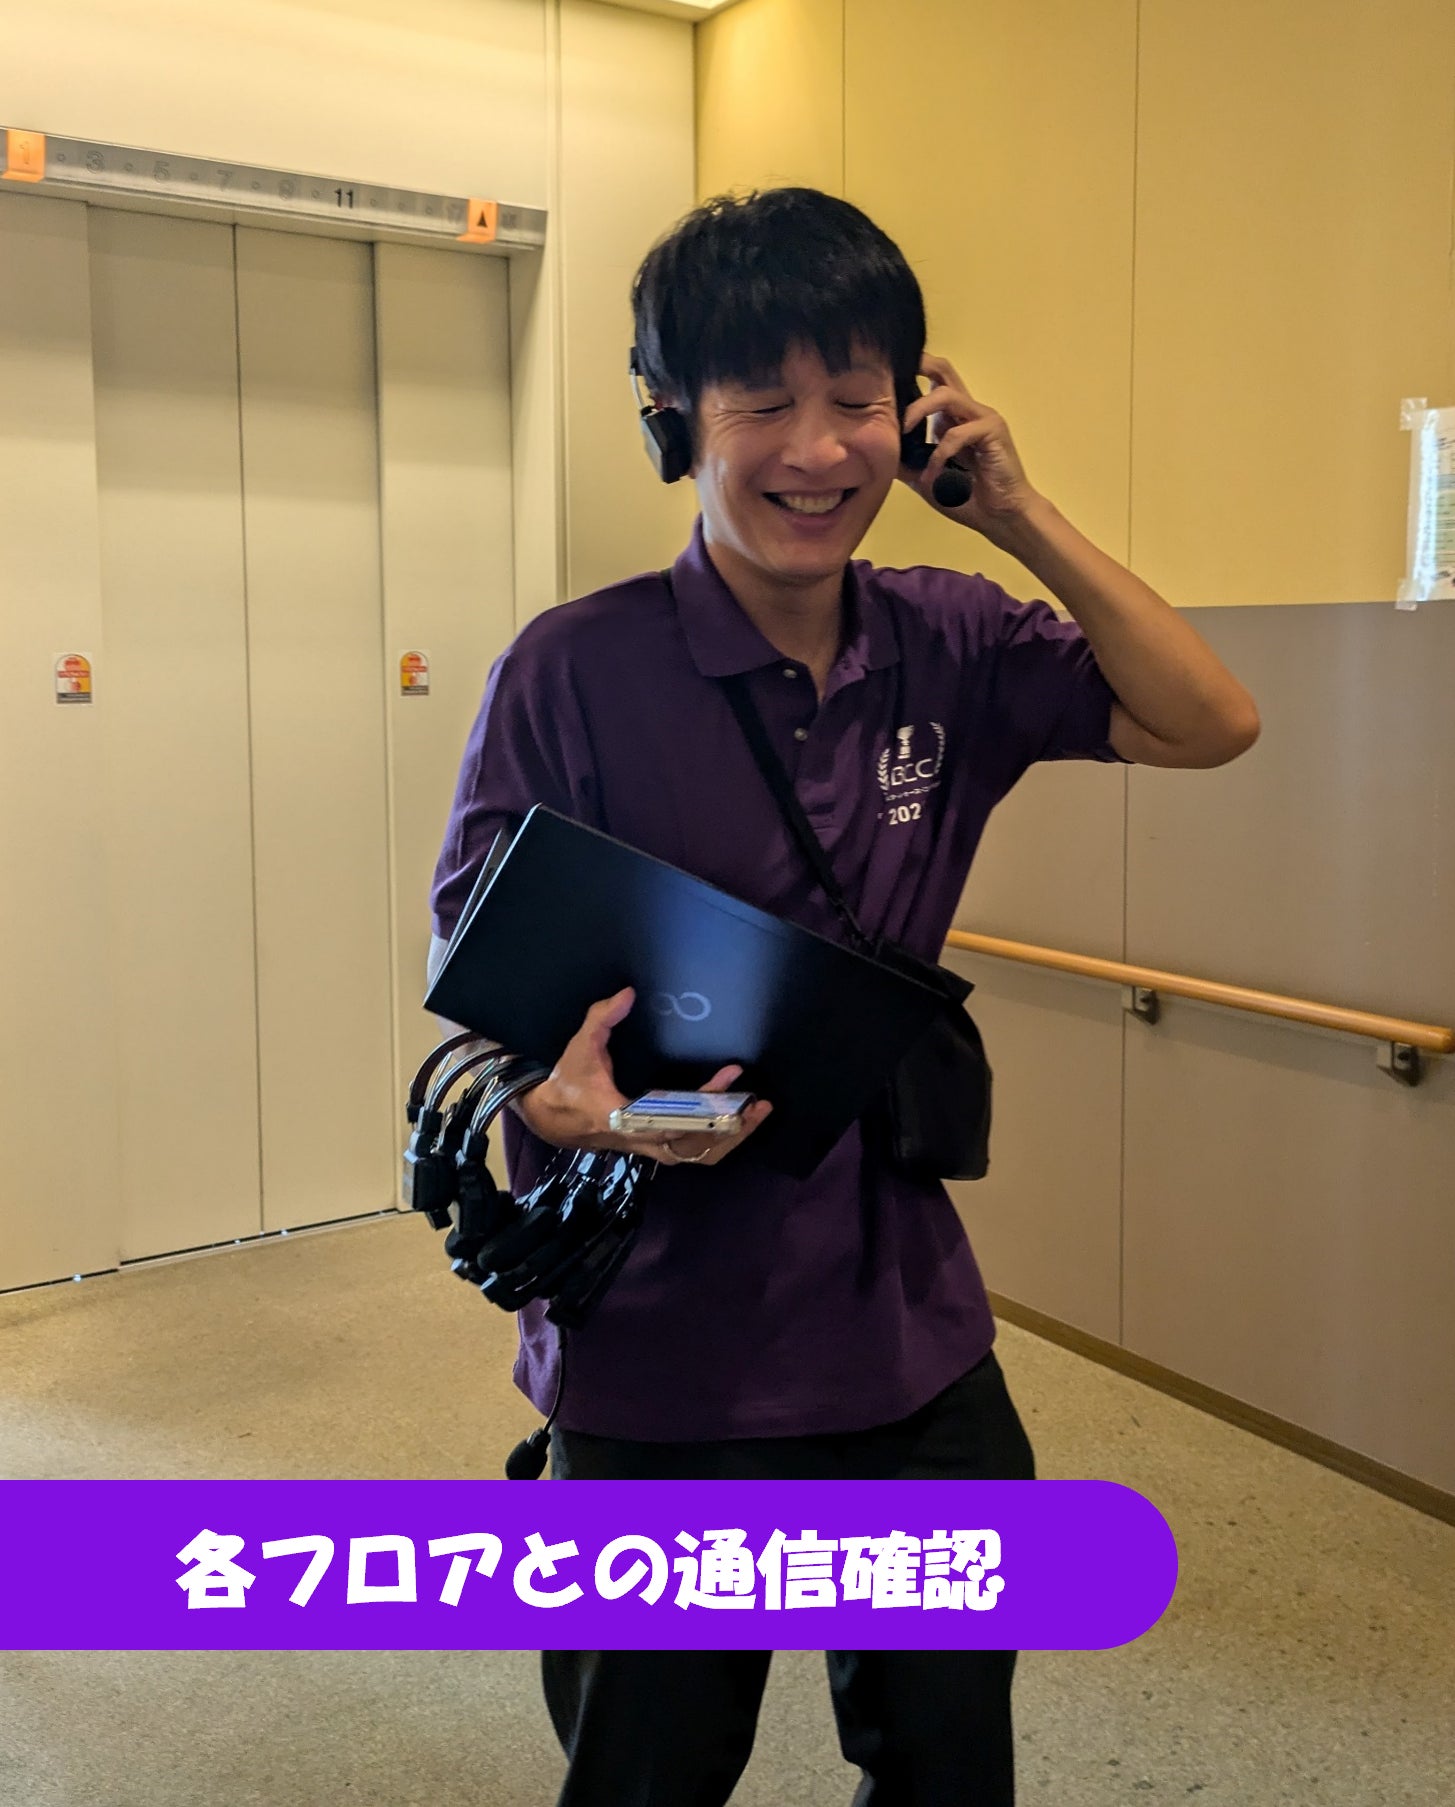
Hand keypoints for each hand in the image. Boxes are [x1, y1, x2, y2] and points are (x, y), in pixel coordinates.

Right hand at [513, 986, 772, 1167]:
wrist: (553, 1118)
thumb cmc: (569, 1083)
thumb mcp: (580, 1047)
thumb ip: (601, 1018)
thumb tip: (628, 994)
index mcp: (621, 1116)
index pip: (667, 1119)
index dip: (701, 1102)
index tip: (727, 1078)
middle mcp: (641, 1138)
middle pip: (693, 1144)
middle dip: (728, 1125)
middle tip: (757, 1103)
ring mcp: (650, 1146)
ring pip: (696, 1154)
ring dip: (729, 1136)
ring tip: (756, 1111)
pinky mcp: (655, 1147)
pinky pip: (692, 1151)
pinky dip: (717, 1138)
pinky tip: (737, 1119)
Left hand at [899, 353, 1040, 540]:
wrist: (1001, 517)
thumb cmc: (969, 498)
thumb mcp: (926, 479)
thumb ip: (906, 463)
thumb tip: (877, 452)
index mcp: (952, 418)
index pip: (932, 383)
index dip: (910, 376)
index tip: (884, 384)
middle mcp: (967, 411)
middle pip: (943, 371)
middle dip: (918, 366)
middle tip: (891, 376)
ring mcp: (982, 418)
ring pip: (946, 395)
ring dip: (918, 411)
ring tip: (903, 431)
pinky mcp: (993, 431)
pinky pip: (957, 432)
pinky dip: (939, 452)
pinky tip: (933, 473)